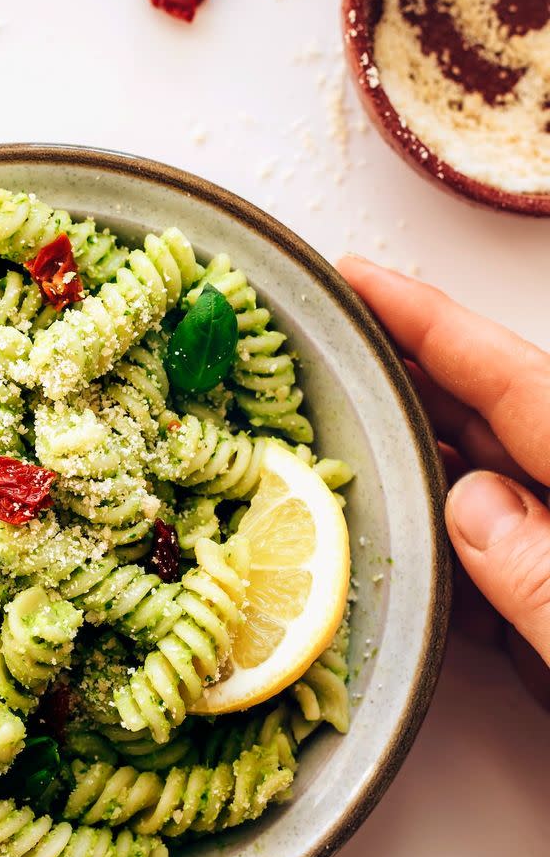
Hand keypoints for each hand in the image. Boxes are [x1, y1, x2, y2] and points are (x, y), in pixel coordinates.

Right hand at [338, 256, 549, 707]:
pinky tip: (402, 544)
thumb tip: (474, 506)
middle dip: (416, 381)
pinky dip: (446, 557)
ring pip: (494, 502)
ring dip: (420, 468)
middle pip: (505, 427)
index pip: (526, 390)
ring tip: (342, 430)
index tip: (362, 278)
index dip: (437, 328)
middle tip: (331, 344)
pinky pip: (499, 577)